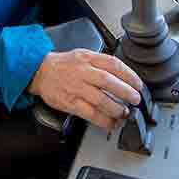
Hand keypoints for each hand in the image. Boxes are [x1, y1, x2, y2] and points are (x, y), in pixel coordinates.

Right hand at [28, 49, 142, 130]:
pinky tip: (110, 123)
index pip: (113, 64)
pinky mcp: (70, 102)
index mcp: (88, 59)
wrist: (40, 72)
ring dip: (116, 109)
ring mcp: (76, 88)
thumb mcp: (83, 55)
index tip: (138, 84)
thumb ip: (100, 63)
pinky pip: (89, 113)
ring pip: (100, 100)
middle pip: (108, 82)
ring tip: (124, 113)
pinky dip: (102, 120)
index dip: (129, 75)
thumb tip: (123, 76)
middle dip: (125, 92)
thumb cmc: (63, 65)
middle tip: (135, 99)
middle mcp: (83, 72)